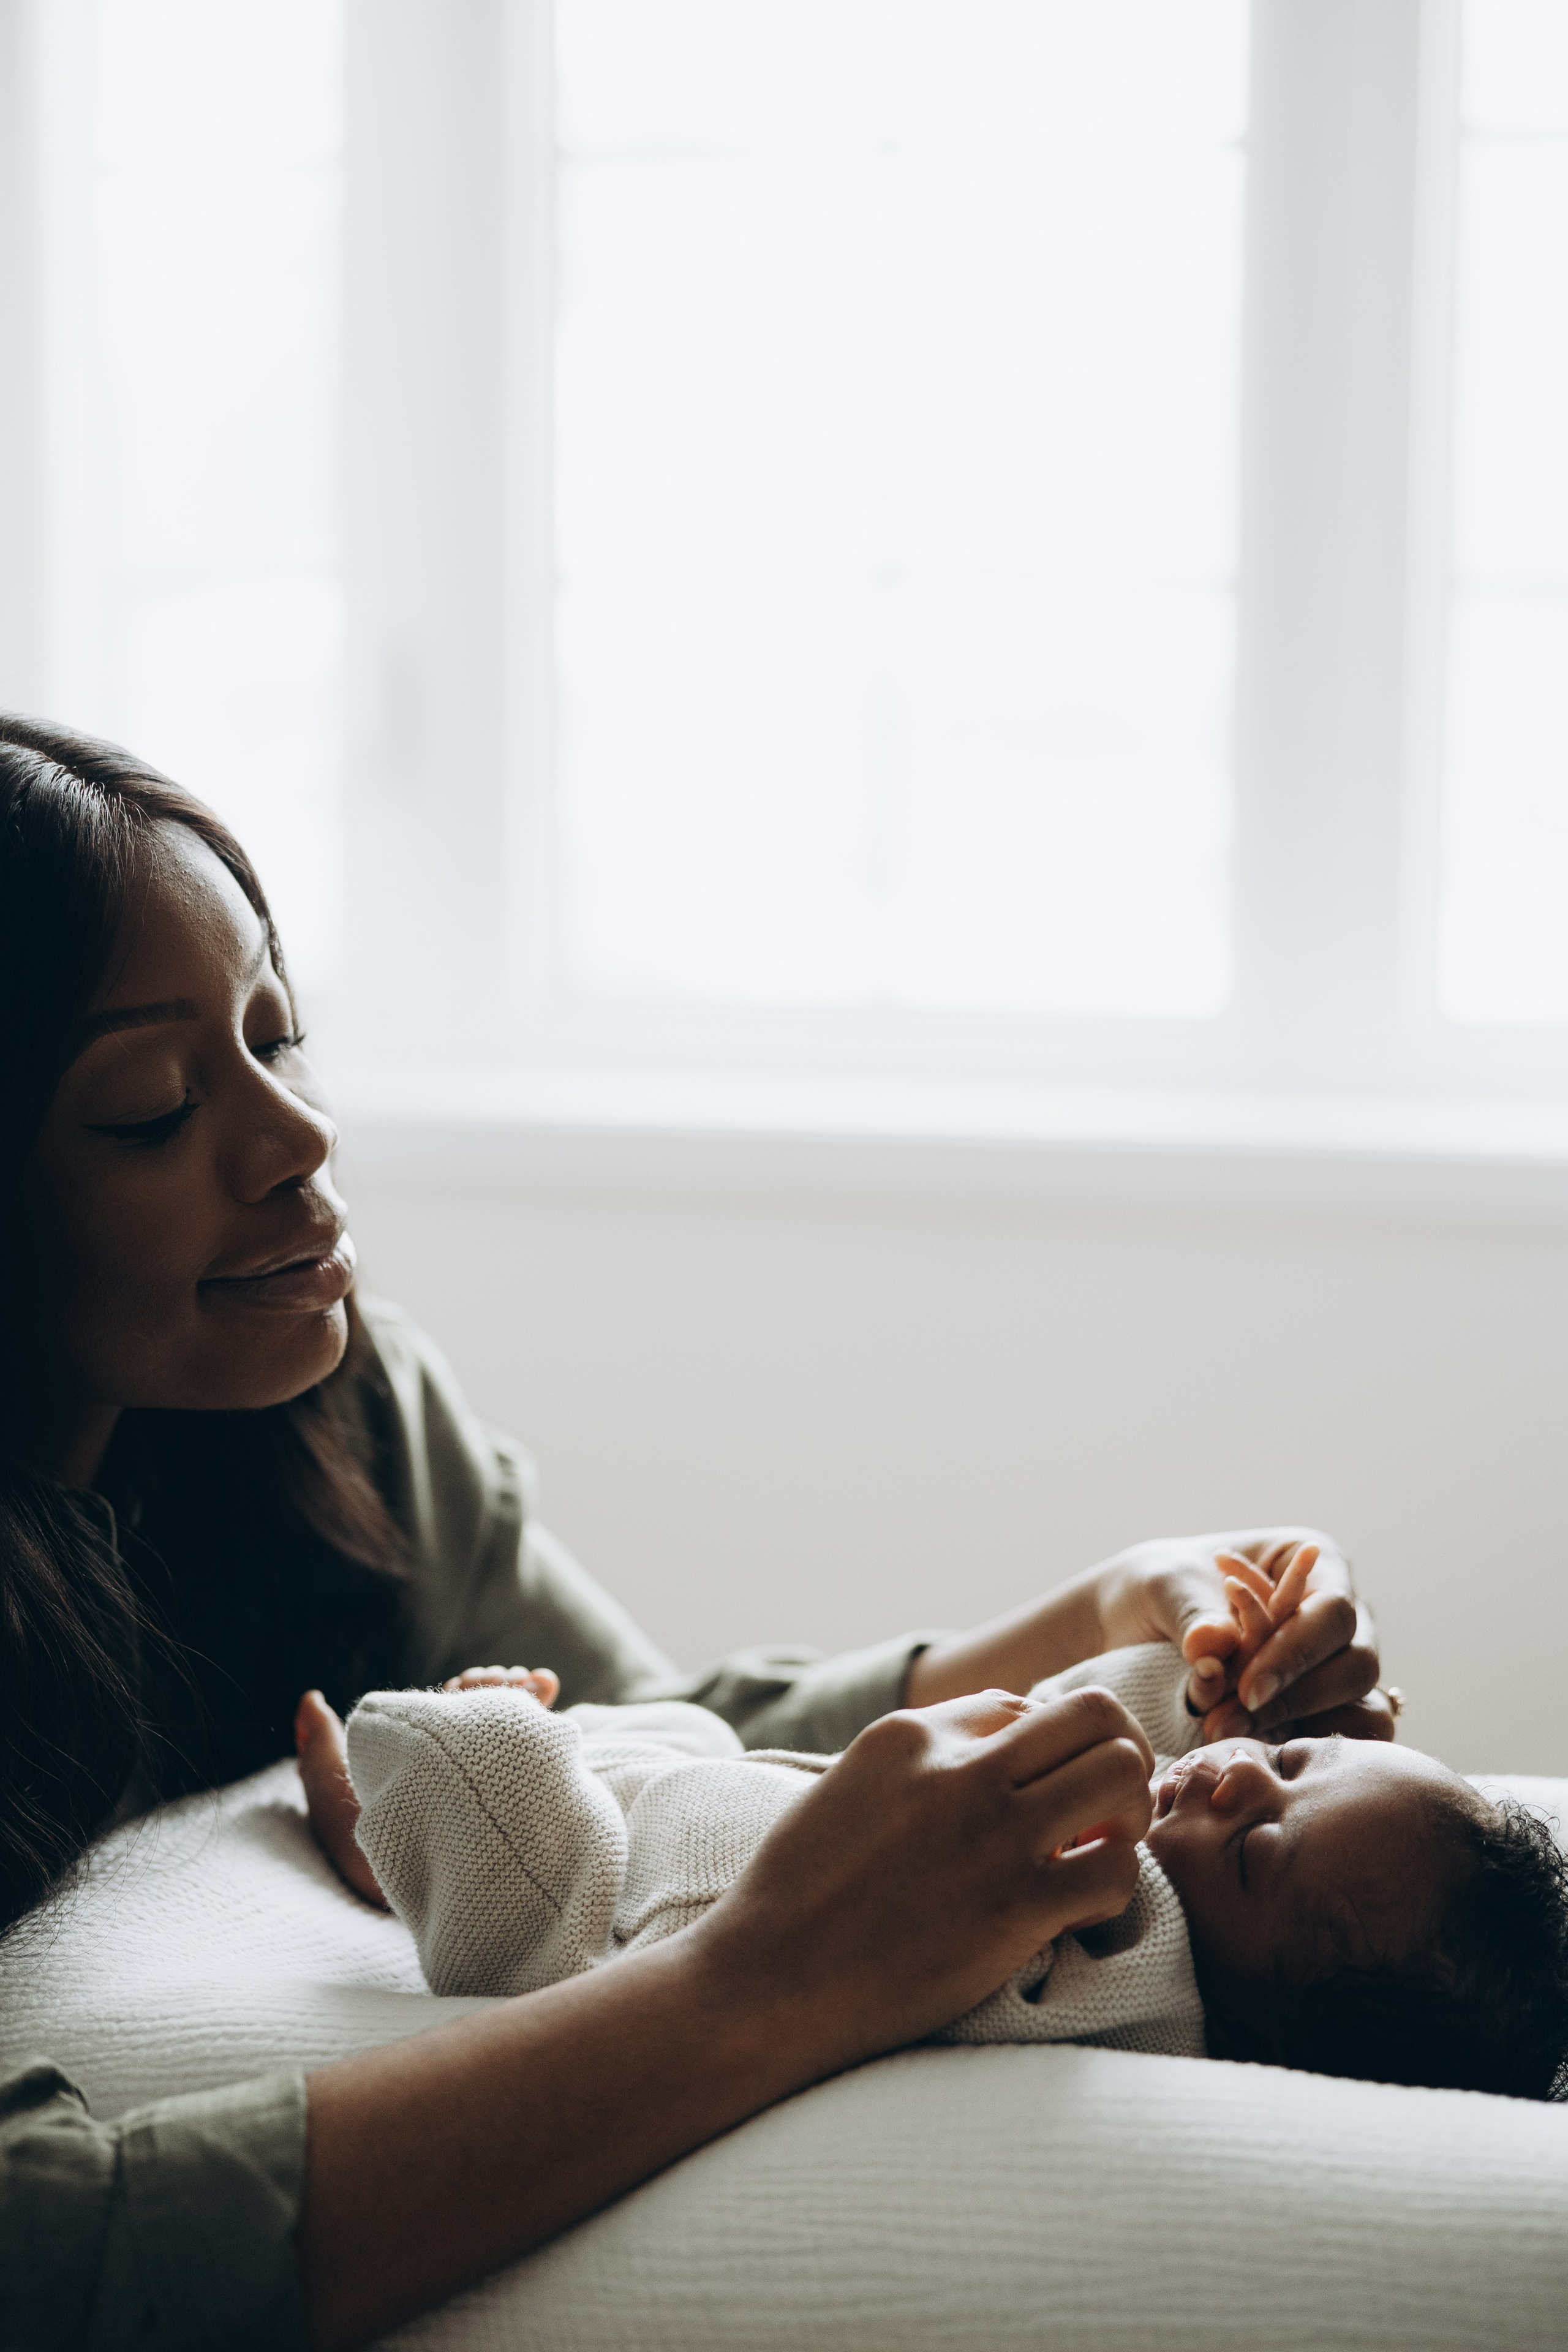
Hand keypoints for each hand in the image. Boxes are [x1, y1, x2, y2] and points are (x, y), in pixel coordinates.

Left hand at [296, 1667, 562, 1906]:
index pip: (441, 1723)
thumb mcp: (337, 1809)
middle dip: (492, 1689)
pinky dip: (541, 1708)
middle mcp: (458, 1782)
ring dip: (518, 1694)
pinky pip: (538, 1746)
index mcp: (419, 1778)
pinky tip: (546, 1684)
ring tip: (530, 1683)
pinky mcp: (528, 1799)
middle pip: (481, 1720)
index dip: (455, 1696)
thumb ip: (323, 1755)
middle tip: (506, 1679)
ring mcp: (495, 1792)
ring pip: (510, 1727)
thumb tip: (308, 1699)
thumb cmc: (378, 1865)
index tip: (469, 1682)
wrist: (438, 1900)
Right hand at [690, 1683, 1155, 2067]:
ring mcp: (991, 1836)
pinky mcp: (1014, 1910)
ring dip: (1130, 1813)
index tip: (1040, 1797)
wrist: (765, 1984)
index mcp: (911, 1732)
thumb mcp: (850, 1787)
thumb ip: (922, 1757)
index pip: (1025, 1704)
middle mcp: (958, 1769)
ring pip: (1125, 1775)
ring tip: (1100, 1852)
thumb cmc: (799, 1893)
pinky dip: (1113, 1890)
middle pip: (1097, 1714)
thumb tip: (1000, 1740)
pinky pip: (1116, 1873)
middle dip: (1118, 1755)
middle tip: (1103, 1810)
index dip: (1047, 1751)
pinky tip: (1078, 1912)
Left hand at [1095, 1527, 1385, 1740]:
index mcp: (1319, 1562)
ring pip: (1360, 1707)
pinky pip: (1345, 1737)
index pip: (1332, 1612)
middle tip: (1224, 1723)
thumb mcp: (1164, 1585)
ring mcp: (1338, 1664)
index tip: (1247, 1690)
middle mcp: (1338, 1615)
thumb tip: (1213, 1648)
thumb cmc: (1156, 1587)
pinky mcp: (1323, 1708)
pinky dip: (1306, 1748)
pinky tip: (1257, 1753)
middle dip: (1295, 1700)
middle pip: (1356, 1664)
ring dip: (1297, 1729)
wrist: (1134, 1623)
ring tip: (1224, 1735)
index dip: (1296, 1655)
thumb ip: (1193, 1614)